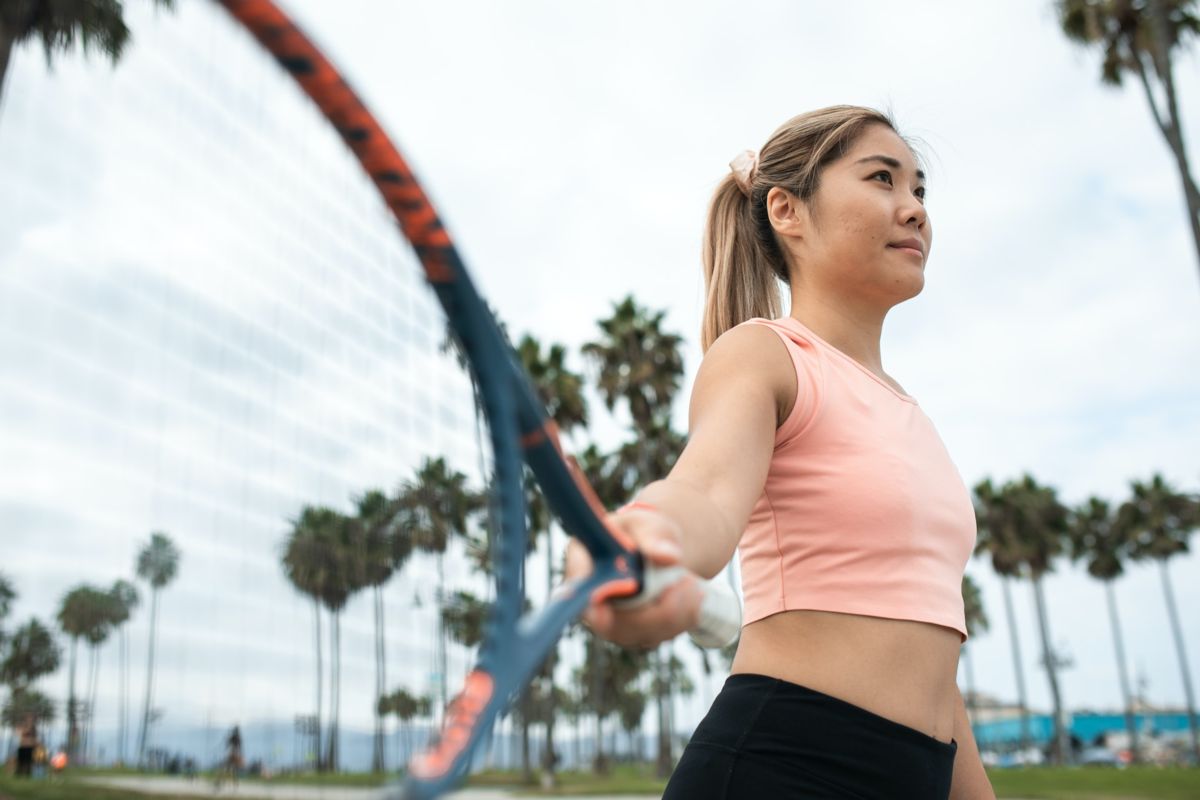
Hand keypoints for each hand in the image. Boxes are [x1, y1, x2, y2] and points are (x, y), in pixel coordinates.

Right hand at [563, 505, 702, 649]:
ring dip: (676, 610)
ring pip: (644, 633)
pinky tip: (692, 594)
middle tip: (684, 581)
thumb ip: (654, 536)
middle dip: (655, 610)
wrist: (658, 551)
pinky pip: (663, 635)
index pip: (577, 585)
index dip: (587, 601)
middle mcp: (592, 601)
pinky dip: (684, 616)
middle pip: (614, 624)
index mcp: (583, 563)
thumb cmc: (643, 532)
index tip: (602, 611)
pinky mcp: (639, 634)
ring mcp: (615, 623)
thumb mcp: (647, 524)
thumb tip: (668, 557)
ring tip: (690, 581)